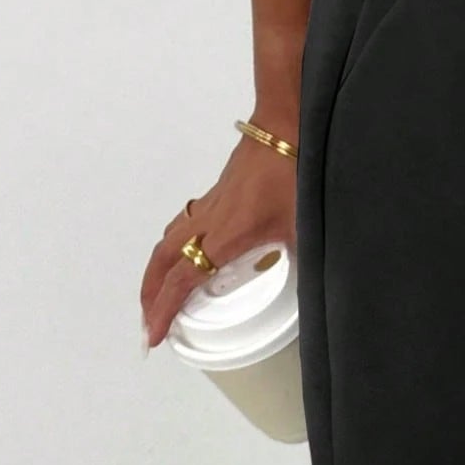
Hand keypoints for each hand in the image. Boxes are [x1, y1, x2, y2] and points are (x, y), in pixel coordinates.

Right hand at [139, 129, 298, 350]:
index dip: (166, 309)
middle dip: (150, 296)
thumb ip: (303, 263)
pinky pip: (181, 227)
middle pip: (163, 261)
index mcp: (227, 236)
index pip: (184, 279)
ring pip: (167, 242)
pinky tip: (181, 261)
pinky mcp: (214, 197)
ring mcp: (208, 207)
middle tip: (148, 325)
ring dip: (156, 273)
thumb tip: (316, 294)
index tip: (155, 335)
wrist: (285, 130)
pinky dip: (171, 250)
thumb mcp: (303, 229)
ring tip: (155, 298)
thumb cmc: (295, 176)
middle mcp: (208, 222)